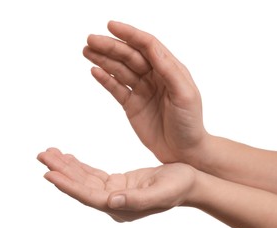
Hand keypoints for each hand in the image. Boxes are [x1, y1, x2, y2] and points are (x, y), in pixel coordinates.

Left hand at [37, 148, 195, 221]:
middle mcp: (114, 202)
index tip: (49, 173)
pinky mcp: (117, 183)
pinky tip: (68, 158)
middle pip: (82, 186)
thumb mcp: (161, 192)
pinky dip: (79, 166)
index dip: (69, 186)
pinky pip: (93, 174)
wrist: (189, 182)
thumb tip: (110, 202)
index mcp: (122, 207)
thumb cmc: (179, 186)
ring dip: (67, 166)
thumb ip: (136, 201)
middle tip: (43, 155)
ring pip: (85, 179)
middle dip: (61, 171)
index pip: (89, 196)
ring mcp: (115, 193)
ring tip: (50, 153)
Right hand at [83, 21, 207, 162]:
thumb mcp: (185, 94)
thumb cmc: (189, 123)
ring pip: (120, 70)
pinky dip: (105, 79)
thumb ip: (168, 70)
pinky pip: (116, 88)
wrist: (183, 152)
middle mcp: (154, 76)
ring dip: (103, 60)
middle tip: (90, 40)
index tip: (110, 26)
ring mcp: (142, 90)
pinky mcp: (132, 105)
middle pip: (129, 56)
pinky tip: (95, 71)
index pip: (147, 46)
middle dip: (110, 47)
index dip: (129, 35)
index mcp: (170, 70)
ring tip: (87, 51)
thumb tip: (151, 47)